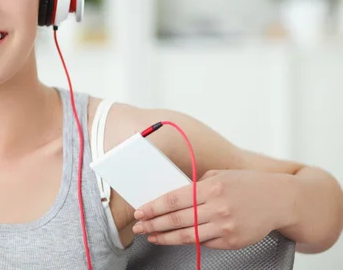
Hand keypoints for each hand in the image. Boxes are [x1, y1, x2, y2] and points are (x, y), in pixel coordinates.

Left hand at [132, 169, 295, 249]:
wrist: (280, 200)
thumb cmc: (246, 184)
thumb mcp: (220, 175)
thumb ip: (197, 185)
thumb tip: (172, 196)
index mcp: (211, 187)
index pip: (174, 200)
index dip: (153, 207)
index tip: (140, 211)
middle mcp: (218, 207)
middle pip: (176, 219)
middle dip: (153, 224)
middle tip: (138, 226)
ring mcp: (226, 227)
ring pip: (188, 236)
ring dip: (165, 237)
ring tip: (151, 236)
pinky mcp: (232, 241)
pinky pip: (204, 243)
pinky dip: (189, 240)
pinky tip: (176, 238)